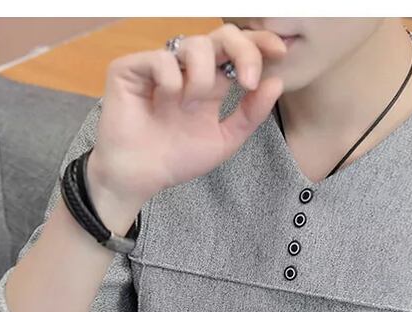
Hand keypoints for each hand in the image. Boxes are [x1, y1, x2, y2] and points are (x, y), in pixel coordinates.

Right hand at [87, 24, 287, 205]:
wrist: (140, 177)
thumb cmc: (177, 158)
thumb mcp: (224, 140)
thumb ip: (251, 114)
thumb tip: (276, 82)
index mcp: (210, 81)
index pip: (237, 50)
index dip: (259, 43)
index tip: (280, 52)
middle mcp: (187, 68)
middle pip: (222, 35)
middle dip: (243, 52)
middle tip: (248, 81)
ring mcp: (160, 64)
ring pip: (195, 44)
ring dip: (202, 78)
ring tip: (190, 105)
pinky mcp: (131, 67)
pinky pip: (162, 59)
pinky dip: (171, 83)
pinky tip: (163, 102)